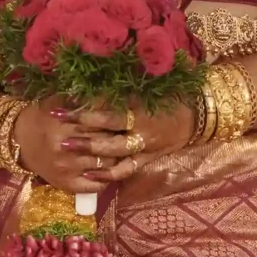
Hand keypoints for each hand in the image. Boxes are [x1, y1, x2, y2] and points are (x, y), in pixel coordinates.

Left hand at [43, 98, 193, 185]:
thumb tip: (89, 82)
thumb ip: (121, 87)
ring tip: (66, 145)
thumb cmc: (171, 94)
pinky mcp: (147, 159)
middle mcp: (142, 126)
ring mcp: (144, 145)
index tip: (64, 99)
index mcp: (142, 105)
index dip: (86, 103)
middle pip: (107, 127)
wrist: (198, 116)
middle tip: (57, 121)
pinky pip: (126, 169)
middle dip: (81, 125)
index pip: (109, 104)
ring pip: (114, 150)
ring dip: (89, 149)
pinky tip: (88, 174)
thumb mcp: (148, 86)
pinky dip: (107, 174)